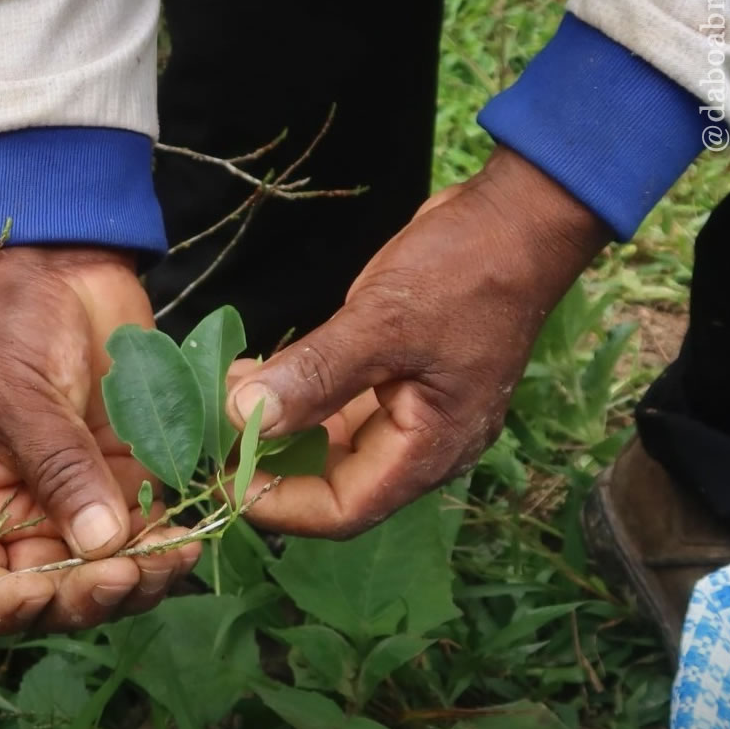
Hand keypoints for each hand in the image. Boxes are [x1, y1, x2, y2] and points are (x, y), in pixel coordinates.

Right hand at [0, 247, 200, 632]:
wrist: (63, 270)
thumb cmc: (11, 324)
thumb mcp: (19, 395)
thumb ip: (58, 469)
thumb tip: (99, 545)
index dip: (8, 608)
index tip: (49, 588)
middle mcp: (26, 518)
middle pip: (55, 596)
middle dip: (95, 596)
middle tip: (134, 570)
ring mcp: (83, 503)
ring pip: (112, 574)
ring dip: (146, 576)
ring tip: (179, 549)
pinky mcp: (131, 481)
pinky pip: (152, 531)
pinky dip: (174, 538)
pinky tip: (199, 523)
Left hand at [226, 147, 611, 536]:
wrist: (517, 219)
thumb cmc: (465, 271)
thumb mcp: (384, 322)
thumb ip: (315, 374)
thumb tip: (243, 417)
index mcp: (429, 449)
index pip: (345, 509)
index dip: (282, 504)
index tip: (224, 478)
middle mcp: (419, 444)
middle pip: (333, 482)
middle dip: (271, 463)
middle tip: (212, 438)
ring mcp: (410, 412)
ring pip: (331, 442)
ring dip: (278, 425)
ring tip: (224, 395)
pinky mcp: (397, 380)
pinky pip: (338, 405)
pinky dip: (297, 395)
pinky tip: (256, 373)